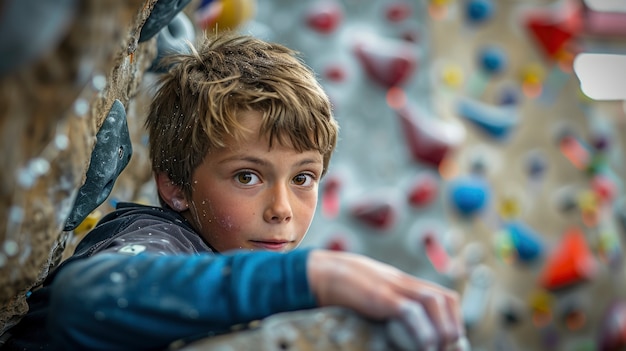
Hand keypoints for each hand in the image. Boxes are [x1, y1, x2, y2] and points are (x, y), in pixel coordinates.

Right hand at [307, 249, 464, 349]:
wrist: (326, 274)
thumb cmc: (349, 290)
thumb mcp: (378, 295)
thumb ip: (395, 306)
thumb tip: (409, 330)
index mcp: (407, 285)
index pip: (445, 297)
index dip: (455, 319)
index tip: (454, 342)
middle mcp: (405, 284)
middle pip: (445, 299)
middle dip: (453, 326)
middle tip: (451, 349)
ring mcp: (394, 287)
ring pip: (434, 302)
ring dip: (443, 329)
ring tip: (439, 348)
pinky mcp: (381, 296)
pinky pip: (410, 312)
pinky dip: (422, 330)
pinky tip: (424, 346)